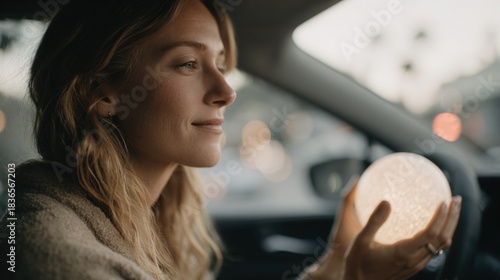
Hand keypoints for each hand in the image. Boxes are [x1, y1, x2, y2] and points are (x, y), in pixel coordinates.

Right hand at [310, 180, 461, 279]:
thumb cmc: (358, 262)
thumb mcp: (361, 240)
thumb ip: (375, 220)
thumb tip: (386, 201)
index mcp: (403, 253)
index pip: (430, 233)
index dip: (441, 217)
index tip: (444, 201)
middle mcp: (414, 260)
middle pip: (443, 239)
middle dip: (453, 219)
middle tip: (457, 200)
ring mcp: (416, 265)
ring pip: (441, 246)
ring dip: (449, 227)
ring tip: (451, 210)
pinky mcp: (414, 267)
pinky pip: (434, 250)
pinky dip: (440, 236)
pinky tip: (435, 226)